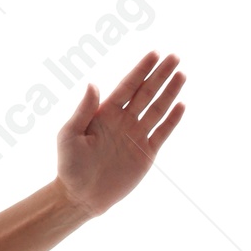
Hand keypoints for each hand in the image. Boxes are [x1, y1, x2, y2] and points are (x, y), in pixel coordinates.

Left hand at [55, 50, 185, 217]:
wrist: (80, 196)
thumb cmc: (69, 166)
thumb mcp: (69, 136)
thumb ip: (82, 110)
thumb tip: (93, 83)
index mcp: (105, 114)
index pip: (127, 86)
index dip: (140, 70)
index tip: (154, 53)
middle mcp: (123, 121)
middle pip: (146, 93)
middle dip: (160, 75)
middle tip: (174, 57)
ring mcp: (136, 136)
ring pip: (157, 108)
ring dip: (170, 91)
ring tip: (181, 74)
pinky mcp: (146, 153)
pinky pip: (162, 132)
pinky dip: (172, 120)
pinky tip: (181, 104)